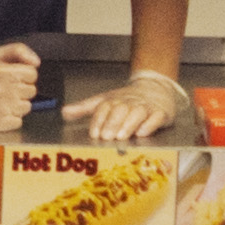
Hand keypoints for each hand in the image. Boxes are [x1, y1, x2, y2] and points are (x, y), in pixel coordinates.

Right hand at [0, 44, 42, 133]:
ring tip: (1, 100)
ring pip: (26, 107)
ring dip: (16, 104)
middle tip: (4, 89)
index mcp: (3, 72)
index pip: (32, 74)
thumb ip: (19, 50)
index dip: (23, 75)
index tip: (11, 77)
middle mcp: (3, 90)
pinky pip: (18, 122)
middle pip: (31, 91)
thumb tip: (37, 63)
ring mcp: (0, 108)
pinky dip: (10, 118)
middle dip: (20, 89)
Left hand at [73, 69, 195, 144]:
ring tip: (121, 136)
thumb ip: (84, 108)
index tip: (94, 133)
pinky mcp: (161, 113)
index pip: (104, 108)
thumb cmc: (127, 99)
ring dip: (129, 124)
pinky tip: (142, 132)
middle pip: (120, 110)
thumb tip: (64, 112)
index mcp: (114, 100)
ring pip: (138, 113)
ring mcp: (146, 107)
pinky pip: (157, 117)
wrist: (155, 88)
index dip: (99, 121)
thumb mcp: (104, 100)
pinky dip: (150, 125)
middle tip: (106, 137)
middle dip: (113, 123)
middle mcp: (129, 103)